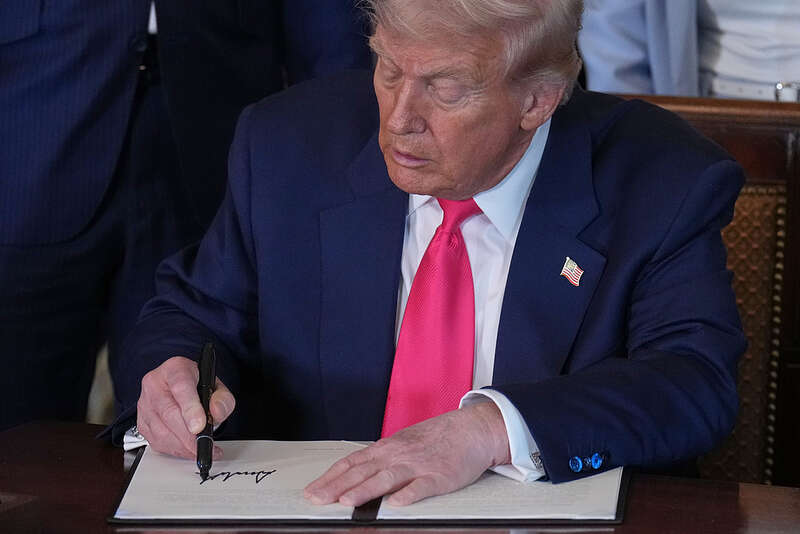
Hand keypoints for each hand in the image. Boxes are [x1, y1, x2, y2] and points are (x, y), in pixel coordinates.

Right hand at [136, 356, 235, 458]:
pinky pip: (157, 441)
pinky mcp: (142, 422)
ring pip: (161, 431)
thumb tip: (216, 412)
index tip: (200, 426)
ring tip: (201, 450)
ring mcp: (145, 404)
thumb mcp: (216, 386)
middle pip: (169, 413)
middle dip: (188, 435)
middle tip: (205, 445)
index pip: (181, 386)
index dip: (190, 408)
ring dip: (183, 446)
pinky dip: (175, 450)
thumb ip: (222, 398)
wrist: (178, 386)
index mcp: (175, 369)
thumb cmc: (196, 385)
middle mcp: (154, 384)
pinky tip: (188, 449)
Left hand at [304, 401, 510, 505]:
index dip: (331, 478)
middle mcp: (398, 455)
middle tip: (317, 499)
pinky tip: (397, 503)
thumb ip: (381, 460)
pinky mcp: (440, 476)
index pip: (352, 463)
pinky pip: (422, 486)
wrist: (471, 429)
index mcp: (387, 448)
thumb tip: (354, 476)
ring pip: (387, 477)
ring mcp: (418, 465)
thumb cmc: (436, 439)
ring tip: (347, 502)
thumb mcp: (403, 444)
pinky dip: (409, 494)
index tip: (312, 491)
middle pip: (363, 471)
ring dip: (365, 490)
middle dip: (337, 486)